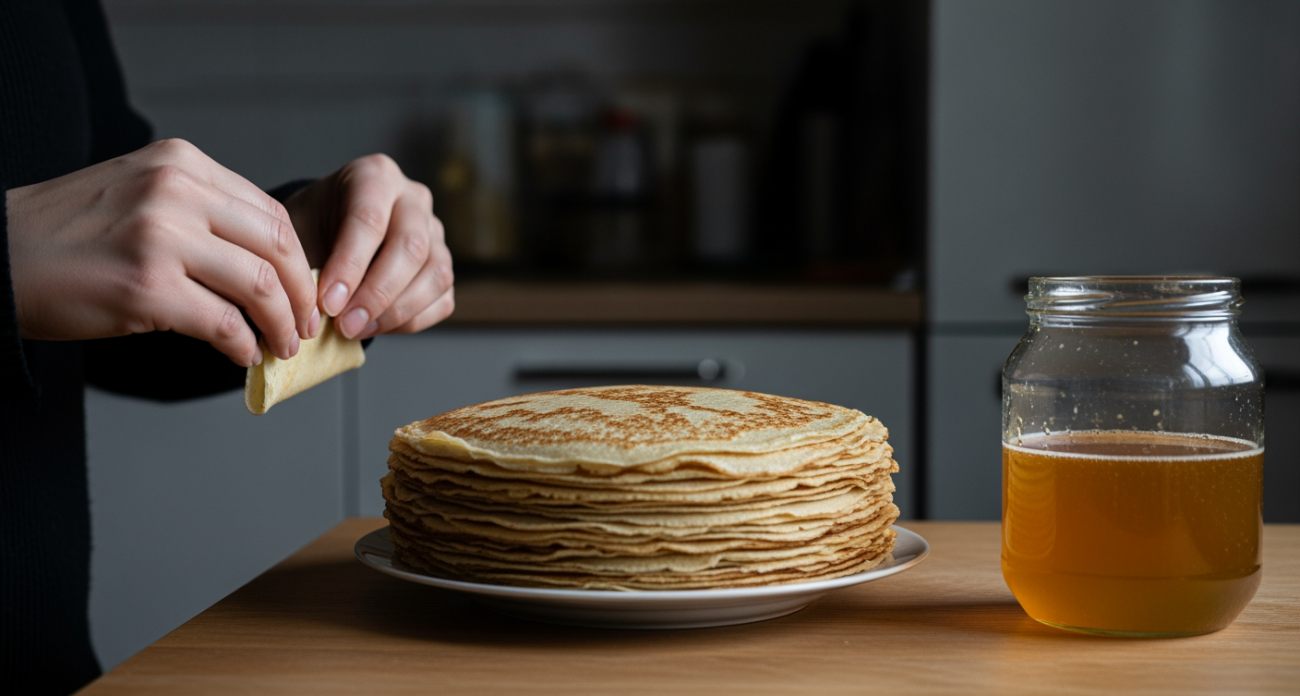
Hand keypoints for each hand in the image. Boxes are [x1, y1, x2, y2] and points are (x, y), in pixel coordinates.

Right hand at [6, 139, 318, 366]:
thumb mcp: (141, 192)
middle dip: (301, 294)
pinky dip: (242, 345)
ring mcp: (162, 238)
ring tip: (281, 345)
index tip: (303, 290)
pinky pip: (224, 323)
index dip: (298, 259)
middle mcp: (176, 191)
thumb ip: (201, 210)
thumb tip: (267, 260)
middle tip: (304, 325)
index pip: (270, 213)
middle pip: (277, 247)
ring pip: (260, 286)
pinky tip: (242, 354)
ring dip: (281, 325)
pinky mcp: (148, 288)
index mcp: (182, 163)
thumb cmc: (70, 234)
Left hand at [283, 154, 453, 339]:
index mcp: (375, 176)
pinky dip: (411, 321)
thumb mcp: (297, 229)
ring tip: (356, 330)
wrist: (329, 229)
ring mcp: (436, 233)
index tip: (326, 304)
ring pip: (435, 274)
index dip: (350, 266)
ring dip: (396, 312)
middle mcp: (414, 199)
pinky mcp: (444, 265)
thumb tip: (313, 310)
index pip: (370, 220)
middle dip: (377, 293)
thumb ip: (305, 261)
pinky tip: (375, 327)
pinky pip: (442, 299)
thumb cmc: (312, 227)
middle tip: (345, 325)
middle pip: (412, 247)